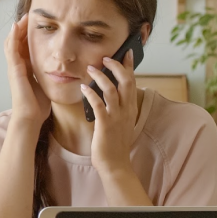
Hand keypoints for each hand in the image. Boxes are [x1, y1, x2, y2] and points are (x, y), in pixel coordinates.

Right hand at [4, 15, 50, 125]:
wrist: (30, 117)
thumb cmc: (37, 106)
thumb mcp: (45, 85)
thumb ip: (47, 76)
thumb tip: (60, 71)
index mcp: (24, 70)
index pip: (23, 48)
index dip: (27, 35)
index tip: (35, 24)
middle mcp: (17, 67)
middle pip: (16, 42)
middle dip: (21, 29)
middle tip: (28, 16)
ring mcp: (13, 67)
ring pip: (11, 43)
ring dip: (17, 29)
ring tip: (23, 17)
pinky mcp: (14, 69)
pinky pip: (11, 49)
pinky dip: (12, 37)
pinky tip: (16, 26)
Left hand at [82, 49, 139, 174]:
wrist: (115, 165)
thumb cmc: (115, 143)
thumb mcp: (120, 122)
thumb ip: (118, 107)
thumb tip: (109, 91)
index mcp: (130, 108)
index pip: (133, 82)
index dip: (130, 66)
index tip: (128, 52)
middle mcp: (126, 111)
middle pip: (126, 82)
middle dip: (117, 66)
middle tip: (106, 57)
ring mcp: (116, 117)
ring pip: (112, 90)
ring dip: (101, 77)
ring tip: (91, 68)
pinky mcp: (105, 125)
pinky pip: (99, 105)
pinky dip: (91, 94)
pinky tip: (83, 87)